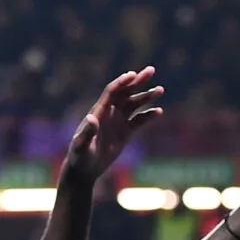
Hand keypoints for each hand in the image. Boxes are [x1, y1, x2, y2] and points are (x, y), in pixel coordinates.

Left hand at [63, 66, 165, 180]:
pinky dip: (148, 115)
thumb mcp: (81, 146)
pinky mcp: (125, 132)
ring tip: (160, 89)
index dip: (122, 82)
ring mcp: (118, 121)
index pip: (112, 91)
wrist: (84, 169)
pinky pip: (139, 120)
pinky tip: (159, 112)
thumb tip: (91, 118)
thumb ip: (87, 132)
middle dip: (138, 81)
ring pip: (134, 104)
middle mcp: (109, 112)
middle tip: (151, 70)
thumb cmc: (79, 157)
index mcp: (99, 111)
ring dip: (146, 96)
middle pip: (125, 92)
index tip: (133, 74)